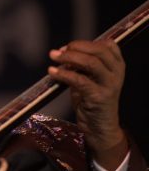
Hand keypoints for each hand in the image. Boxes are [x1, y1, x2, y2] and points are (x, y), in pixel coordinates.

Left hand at [48, 39, 127, 170]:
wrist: (99, 127)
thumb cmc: (91, 101)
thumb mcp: (89, 79)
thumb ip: (81, 66)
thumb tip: (62, 53)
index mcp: (117, 66)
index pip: (106, 45)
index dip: (85, 43)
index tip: (67, 47)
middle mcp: (117, 73)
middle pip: (98, 51)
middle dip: (76, 48)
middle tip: (57, 52)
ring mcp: (110, 85)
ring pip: (91, 63)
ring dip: (69, 58)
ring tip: (53, 57)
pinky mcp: (99, 97)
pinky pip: (80, 81)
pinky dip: (64, 74)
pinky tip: (52, 72)